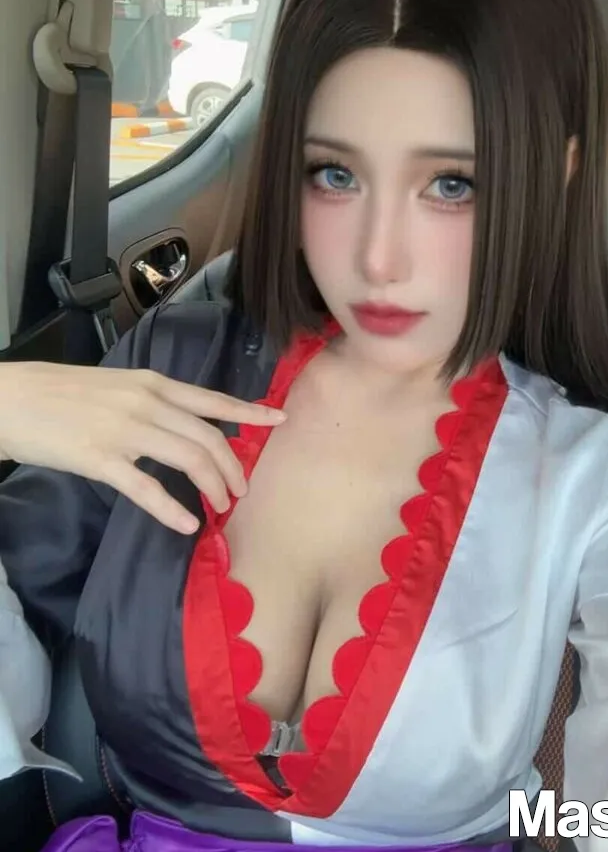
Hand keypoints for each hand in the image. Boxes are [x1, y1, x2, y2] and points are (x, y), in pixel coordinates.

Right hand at [0, 362, 285, 533]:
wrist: (9, 399)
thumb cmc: (62, 393)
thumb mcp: (117, 387)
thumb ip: (152, 402)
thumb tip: (182, 424)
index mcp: (153, 384)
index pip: (213, 400)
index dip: (249, 413)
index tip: (279, 420)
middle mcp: (147, 403)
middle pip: (209, 438)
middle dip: (233, 467)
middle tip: (241, 491)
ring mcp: (125, 431)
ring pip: (189, 460)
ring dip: (213, 486)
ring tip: (221, 506)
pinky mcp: (101, 459)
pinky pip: (147, 489)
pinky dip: (172, 509)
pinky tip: (188, 524)